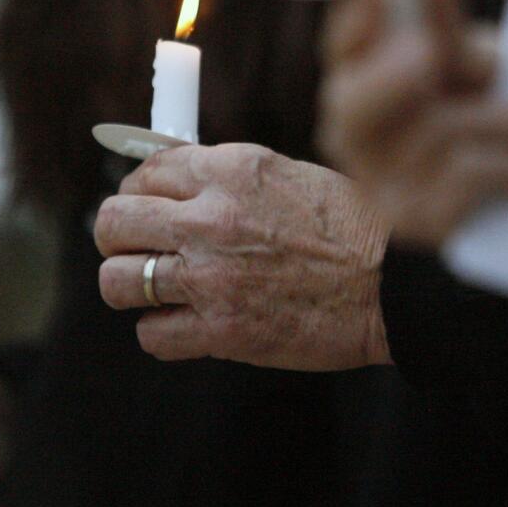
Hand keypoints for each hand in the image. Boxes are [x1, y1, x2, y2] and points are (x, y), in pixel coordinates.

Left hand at [94, 144, 392, 370]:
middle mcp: (210, 219)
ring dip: (132, 286)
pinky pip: (152, 336)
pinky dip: (163, 333)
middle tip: (137, 246)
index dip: (138, 190)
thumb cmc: (354, 228)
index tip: (146, 204)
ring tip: (157, 289)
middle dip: (117, 235)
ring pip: (118, 281)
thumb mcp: (289, 174)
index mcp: (229, 171)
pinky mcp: (221, 331)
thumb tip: (175, 176)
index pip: (144, 170)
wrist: (395, 287)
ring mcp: (211, 277)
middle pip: (113, 221)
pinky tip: (188, 325)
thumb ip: (227, 175)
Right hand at [318, 0, 507, 249]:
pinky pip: (465, 178)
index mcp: (361, 80)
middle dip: (391, 74)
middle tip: (426, 51)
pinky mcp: (416, 224)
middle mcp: (354, 135)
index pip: (343, 45)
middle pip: (354, 103)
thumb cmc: (487, 115)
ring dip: (501, 121)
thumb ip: (447, 30)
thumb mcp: (469, 65)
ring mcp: (379, 184)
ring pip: (435, 132)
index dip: (356, 17)